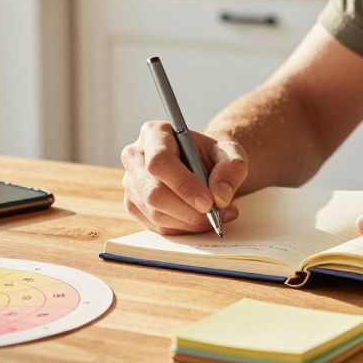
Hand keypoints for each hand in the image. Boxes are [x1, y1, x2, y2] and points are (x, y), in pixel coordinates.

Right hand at [121, 121, 247, 234]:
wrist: (202, 164)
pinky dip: (183, 228)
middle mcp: (135, 156)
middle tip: (216, 214)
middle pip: (154, 192)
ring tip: (215, 216)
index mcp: (154, 133)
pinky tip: (199, 220)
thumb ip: (232, 167)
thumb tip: (220, 195)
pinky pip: (156, 226)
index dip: (183, 185)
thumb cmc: (212, 155)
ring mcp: (131, 182)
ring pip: (155, 214)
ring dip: (189, 222)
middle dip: (189, 210)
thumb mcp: (231, 152)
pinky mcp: (133, 205)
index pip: (160, 161)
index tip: (208, 201)